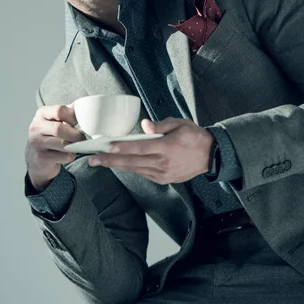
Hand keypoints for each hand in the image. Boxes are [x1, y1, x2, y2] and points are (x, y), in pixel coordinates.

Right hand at [25, 103, 83, 190]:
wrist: (35, 158)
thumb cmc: (49, 136)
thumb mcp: (55, 120)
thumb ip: (68, 112)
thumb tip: (85, 106)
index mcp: (42, 114)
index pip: (59, 111)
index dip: (73, 116)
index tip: (79, 122)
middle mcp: (36, 127)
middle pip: (59, 129)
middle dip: (75, 134)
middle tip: (83, 138)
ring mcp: (36, 143)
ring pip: (63, 144)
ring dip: (75, 146)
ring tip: (77, 145)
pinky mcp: (41, 158)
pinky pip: (63, 156)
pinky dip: (71, 156)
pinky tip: (69, 154)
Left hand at [88, 117, 214, 184]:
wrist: (211, 156)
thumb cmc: (195, 137)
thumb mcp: (180, 124)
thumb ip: (161, 125)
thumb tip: (144, 125)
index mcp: (167, 147)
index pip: (139, 147)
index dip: (122, 147)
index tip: (106, 147)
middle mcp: (163, 163)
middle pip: (131, 161)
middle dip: (110, 160)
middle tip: (92, 160)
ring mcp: (162, 173)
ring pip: (134, 169)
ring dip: (116, 165)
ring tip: (100, 162)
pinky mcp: (163, 179)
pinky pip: (142, 173)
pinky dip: (130, 168)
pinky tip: (119, 164)